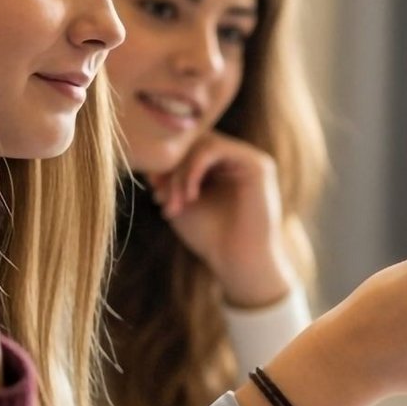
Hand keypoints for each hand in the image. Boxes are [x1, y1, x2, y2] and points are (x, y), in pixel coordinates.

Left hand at [148, 131, 293, 308]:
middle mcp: (238, 159)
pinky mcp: (258, 165)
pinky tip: (190, 196)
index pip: (189, 148)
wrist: (238, 263)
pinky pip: (215, 150)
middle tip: (161, 197)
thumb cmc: (211, 238)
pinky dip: (195, 170)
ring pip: (202, 144)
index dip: (167, 166)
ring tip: (175, 202)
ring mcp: (249, 160)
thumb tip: (148, 154)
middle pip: (194, 142)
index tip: (156, 195)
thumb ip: (166, 177)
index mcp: (223, 167)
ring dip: (181, 173)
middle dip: (172, 168)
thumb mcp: (180, 202)